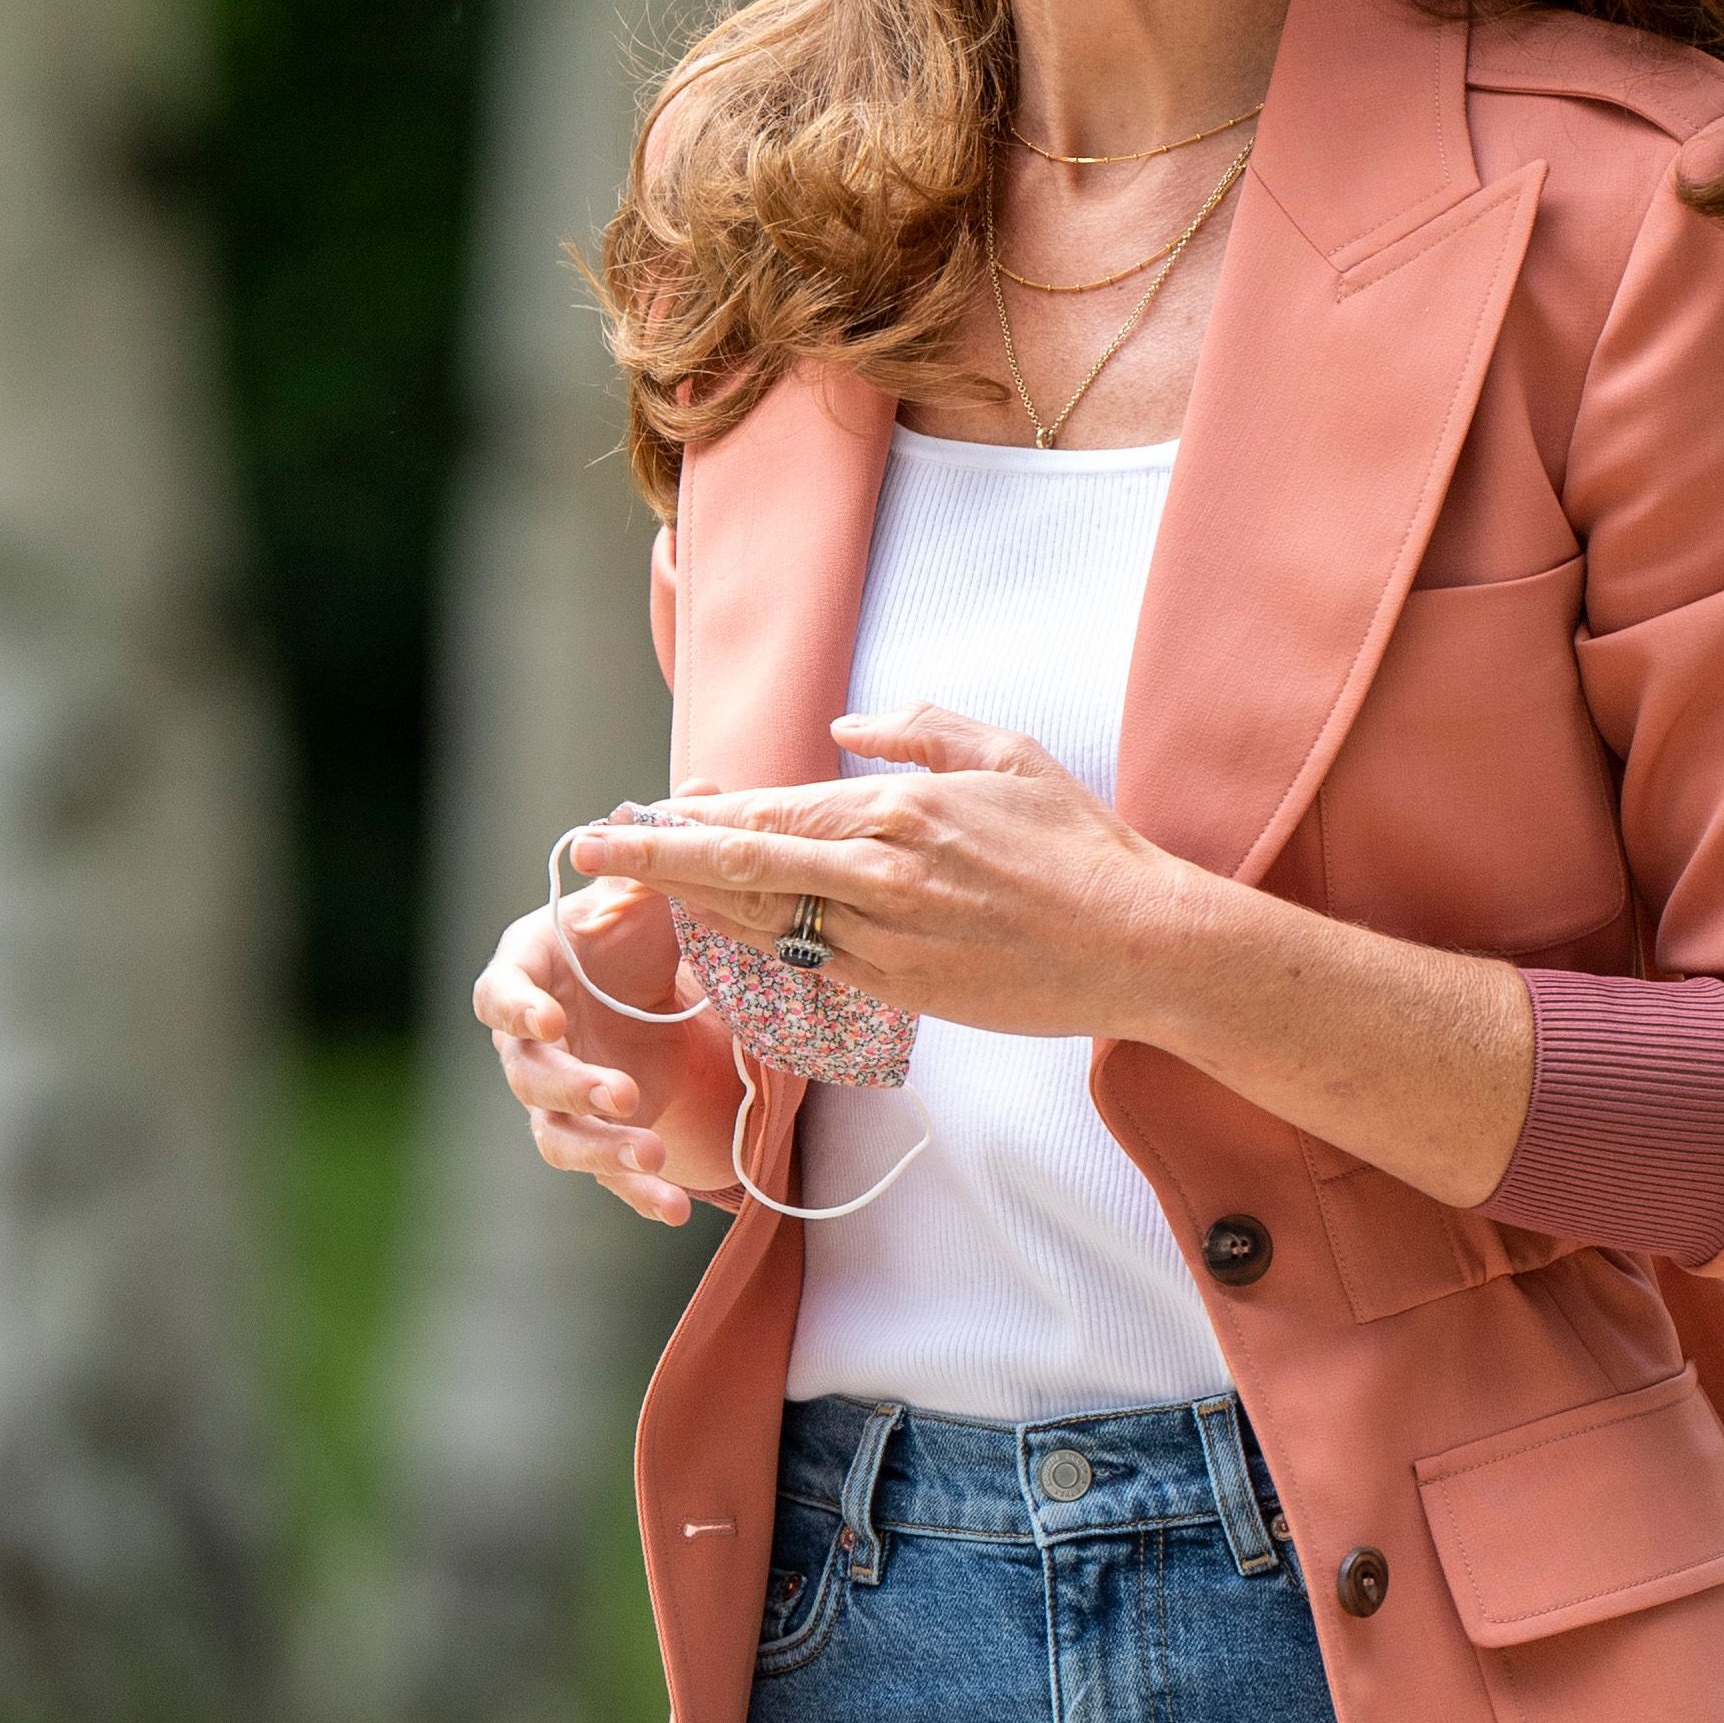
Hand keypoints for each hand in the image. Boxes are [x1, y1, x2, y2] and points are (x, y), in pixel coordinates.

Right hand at [471, 816, 739, 1222]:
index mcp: (531, 971)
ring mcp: (557, 1094)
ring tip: (652, 1156)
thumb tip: (699, 788)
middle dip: (570, 1088)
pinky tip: (672, 1208)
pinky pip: (604, 1173)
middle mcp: (531, 1038)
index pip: (498, 992)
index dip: (514, 1009)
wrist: (656, 991)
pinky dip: (635, 1192)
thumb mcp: (659, 894)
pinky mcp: (593, 1136)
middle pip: (527, 1074)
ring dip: (601, 1148)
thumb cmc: (639, 933)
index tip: (545, 1021)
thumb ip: (666, 852)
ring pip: (557, 1135)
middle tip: (620, 1095)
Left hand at [565, 709, 1197, 1041]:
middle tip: (586, 852)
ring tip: (627, 893)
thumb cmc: (1079, 845)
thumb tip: (845, 730)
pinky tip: (711, 939)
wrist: (1138, 945)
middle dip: (655, 858)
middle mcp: (876, 874)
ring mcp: (883, 940)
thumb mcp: (1007, 754)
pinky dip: (749, 952)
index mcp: (898, 808)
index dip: (698, 811)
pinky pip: (802, 969)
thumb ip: (919, 730)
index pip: (770, 808)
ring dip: (687, 907)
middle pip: (739, 865)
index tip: (644, 808)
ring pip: (758, 922)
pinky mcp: (899, 992)